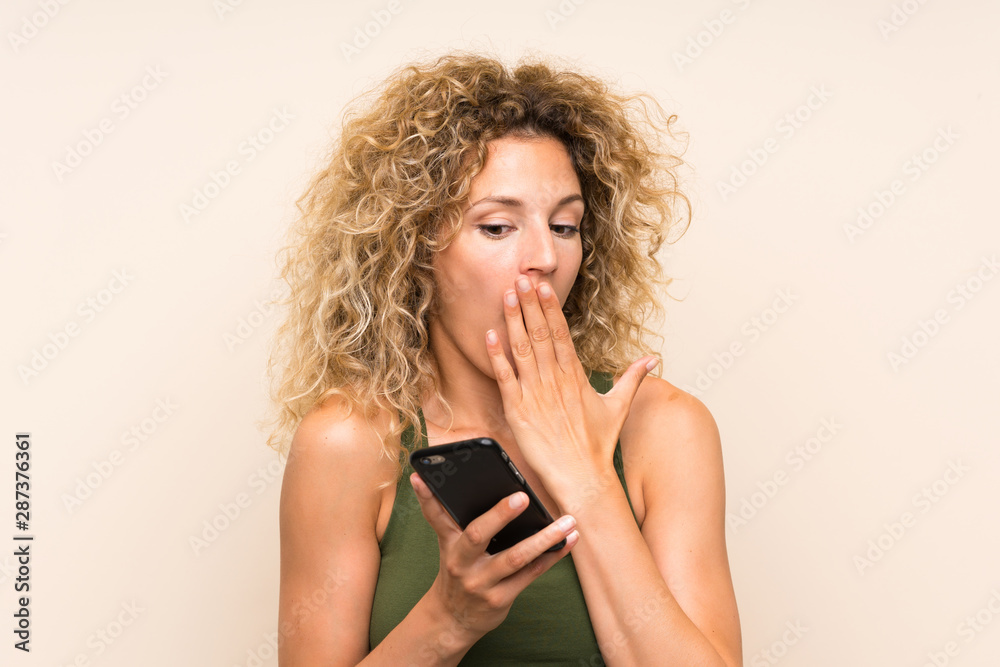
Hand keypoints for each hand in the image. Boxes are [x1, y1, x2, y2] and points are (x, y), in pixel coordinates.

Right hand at [408, 472, 578, 639]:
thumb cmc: (458, 572)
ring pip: (515, 557)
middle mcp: (462, 563)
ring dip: (544, 538)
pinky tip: (568, 542)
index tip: (421, 476)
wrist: (451, 620)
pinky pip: (531, 574)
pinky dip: (552, 556)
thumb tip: (449, 484)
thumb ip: (450, 517)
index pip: (436, 517)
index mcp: (449, 544)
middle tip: (522, 497)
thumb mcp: (449, 546)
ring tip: (567, 521)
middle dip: (500, 515)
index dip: (426, 497)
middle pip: (478, 534)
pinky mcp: (500, 598)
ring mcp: (481, 582)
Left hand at [484, 274, 658, 501]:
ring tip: (505, 295)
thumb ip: (632, 378)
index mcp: (576, 375)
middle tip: (520, 278)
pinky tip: (490, 335)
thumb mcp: (618, 407)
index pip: (561, 332)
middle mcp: (555, 380)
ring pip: (522, 349)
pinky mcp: (518, 411)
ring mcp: (536, 394)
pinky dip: (497, 356)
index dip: (550, 307)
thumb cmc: (598, 446)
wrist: (582, 477)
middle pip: (541, 333)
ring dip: (513, 320)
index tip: (542, 286)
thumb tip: (653, 359)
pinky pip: (505, 378)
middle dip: (529, 304)